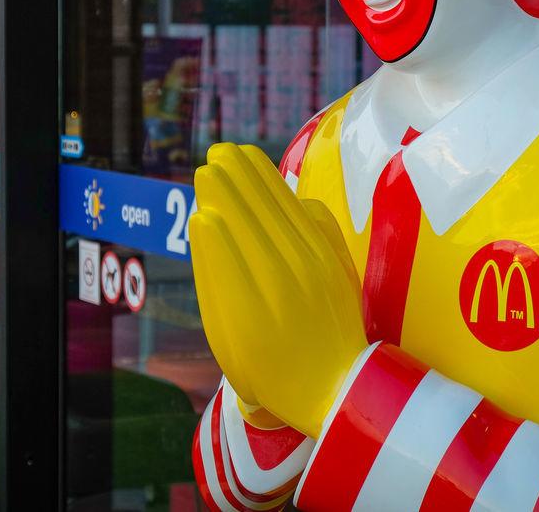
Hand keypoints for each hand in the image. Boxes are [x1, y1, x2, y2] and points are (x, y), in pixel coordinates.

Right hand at [190, 143, 366, 437]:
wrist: (332, 386)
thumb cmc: (266, 368)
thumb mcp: (226, 337)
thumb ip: (214, 276)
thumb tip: (204, 219)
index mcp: (246, 302)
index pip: (226, 234)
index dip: (216, 199)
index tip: (204, 174)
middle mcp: (282, 280)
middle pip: (252, 215)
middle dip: (233, 179)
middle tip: (216, 154)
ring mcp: (313, 268)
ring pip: (280, 209)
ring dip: (258, 177)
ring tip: (237, 153)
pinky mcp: (335, 263)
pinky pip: (309, 218)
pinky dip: (288, 197)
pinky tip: (273, 181)